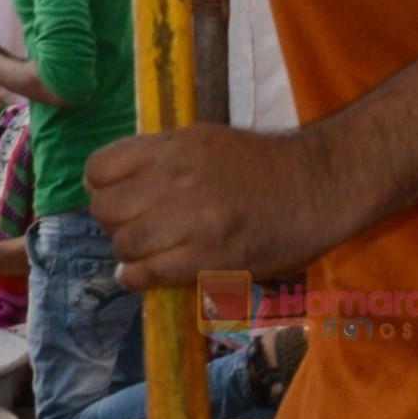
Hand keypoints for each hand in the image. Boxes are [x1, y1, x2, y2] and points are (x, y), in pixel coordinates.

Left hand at [85, 119, 346, 286]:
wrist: (317, 187)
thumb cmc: (262, 166)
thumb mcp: (205, 141)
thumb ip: (159, 158)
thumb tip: (112, 185)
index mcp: (173, 146)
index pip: (99, 169)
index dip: (99, 188)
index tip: (114, 198)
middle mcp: (176, 179)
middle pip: (106, 210)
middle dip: (113, 223)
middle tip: (133, 229)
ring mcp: (192, 219)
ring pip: (124, 244)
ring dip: (128, 253)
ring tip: (147, 252)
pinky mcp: (208, 256)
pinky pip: (147, 273)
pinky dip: (137, 277)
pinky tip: (144, 274)